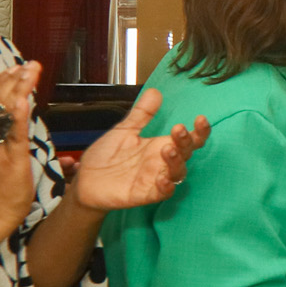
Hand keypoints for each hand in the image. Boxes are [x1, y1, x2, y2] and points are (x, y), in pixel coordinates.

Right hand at [0, 63, 38, 254]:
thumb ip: (6, 141)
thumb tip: (22, 122)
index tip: (11, 70)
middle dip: (9, 81)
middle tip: (25, 65)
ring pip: (1, 113)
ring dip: (16, 89)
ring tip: (28, 71)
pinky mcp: (8, 161)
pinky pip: (11, 135)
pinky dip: (15, 116)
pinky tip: (22, 100)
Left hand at [63, 86, 211, 213]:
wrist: (85, 180)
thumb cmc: (106, 157)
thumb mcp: (124, 131)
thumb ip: (141, 114)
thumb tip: (155, 91)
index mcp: (160, 146)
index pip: (188, 139)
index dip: (199, 131)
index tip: (200, 118)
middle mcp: (162, 163)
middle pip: (186, 153)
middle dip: (186, 141)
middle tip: (178, 130)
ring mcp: (156, 179)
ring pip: (178, 173)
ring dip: (177, 161)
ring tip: (167, 149)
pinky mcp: (145, 194)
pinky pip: (163, 193)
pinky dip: (166, 186)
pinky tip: (162, 178)